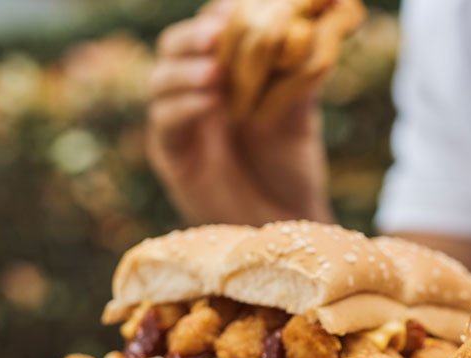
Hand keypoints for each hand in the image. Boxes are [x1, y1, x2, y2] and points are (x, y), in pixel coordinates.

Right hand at [146, 0, 331, 225]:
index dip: (217, 16)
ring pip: (160, 81)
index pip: (209, 30)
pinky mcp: (172, 156)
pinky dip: (185, 107)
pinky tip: (211, 102)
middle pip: (174, 47)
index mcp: (224, 74)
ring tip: (217, 71)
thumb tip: (310, 32)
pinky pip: (165, 123)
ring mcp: (181, 123)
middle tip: (218, 35)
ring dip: (186, 70)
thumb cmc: (294, 169)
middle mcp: (195, 92)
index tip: (238, 9)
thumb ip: (298, 78)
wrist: (288, 223)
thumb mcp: (299, 116)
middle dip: (192, 37)